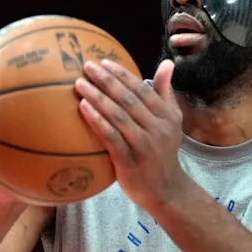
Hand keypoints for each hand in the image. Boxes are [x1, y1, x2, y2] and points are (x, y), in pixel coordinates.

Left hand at [75, 59, 190, 209]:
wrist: (166, 189)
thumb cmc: (162, 151)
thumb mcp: (171, 121)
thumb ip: (165, 93)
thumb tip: (167, 63)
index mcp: (167, 115)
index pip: (142, 89)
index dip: (122, 74)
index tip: (103, 62)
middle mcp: (158, 128)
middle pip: (129, 99)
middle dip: (106, 81)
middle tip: (86, 67)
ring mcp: (144, 145)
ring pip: (118, 116)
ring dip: (98, 97)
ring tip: (79, 84)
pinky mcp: (130, 161)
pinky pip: (111, 137)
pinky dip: (97, 121)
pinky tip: (83, 108)